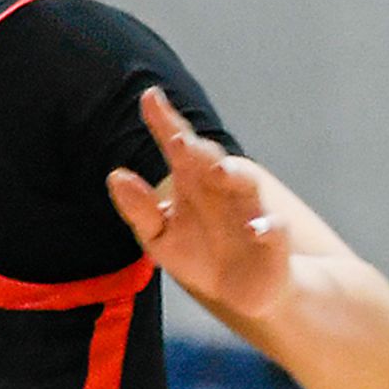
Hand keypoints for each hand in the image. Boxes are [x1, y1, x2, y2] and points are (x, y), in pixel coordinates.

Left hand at [106, 87, 290, 321]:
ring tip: (219, 171)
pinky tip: (255, 229)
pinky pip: (273, 229)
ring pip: (246, 183)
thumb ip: (139, 209)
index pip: (177, 145)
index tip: (149, 97)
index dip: (164, 121)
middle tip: (178, 139)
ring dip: (235, 176)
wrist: (245, 290)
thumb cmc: (201, 256)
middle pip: (210, 159)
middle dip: (197, 149)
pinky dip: (266, 227)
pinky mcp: (271, 239)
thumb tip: (115, 175)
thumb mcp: (160, 237)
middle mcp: (222, 188)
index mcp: (192, 182)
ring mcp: (250, 209)